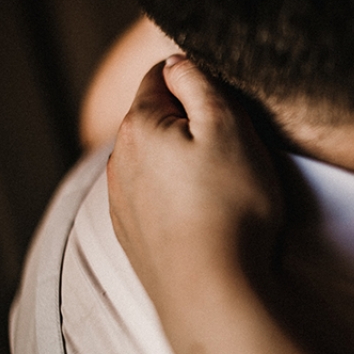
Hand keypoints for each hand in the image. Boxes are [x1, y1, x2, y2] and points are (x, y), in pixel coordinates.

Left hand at [108, 55, 278, 306]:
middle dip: (189, 126)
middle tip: (234, 151)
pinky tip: (205, 219)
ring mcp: (122, 202)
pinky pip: (154, 202)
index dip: (198, 83)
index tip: (229, 108)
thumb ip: (200, 84)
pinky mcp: (133, 237)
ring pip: (153, 163)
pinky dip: (176, 201)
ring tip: (222, 190)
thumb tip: (177, 62)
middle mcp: (119, 160)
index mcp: (141, 125)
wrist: (212, 292)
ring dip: (181, 166)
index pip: (162, 76)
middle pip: (155, 121)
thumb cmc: (230, 207)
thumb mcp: (228, 129)